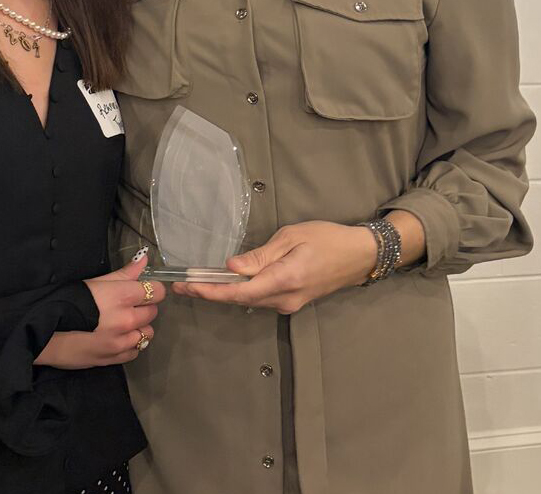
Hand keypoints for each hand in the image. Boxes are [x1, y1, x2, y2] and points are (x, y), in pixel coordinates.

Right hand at [35, 253, 164, 368]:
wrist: (46, 333)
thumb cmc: (68, 301)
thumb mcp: (95, 282)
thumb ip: (124, 273)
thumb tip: (144, 258)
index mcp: (122, 295)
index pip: (157, 291)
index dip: (151, 289)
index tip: (142, 289)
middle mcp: (127, 319)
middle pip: (153, 312)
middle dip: (143, 307)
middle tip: (126, 305)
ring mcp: (123, 342)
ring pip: (148, 333)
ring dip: (139, 327)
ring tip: (122, 324)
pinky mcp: (116, 358)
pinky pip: (136, 351)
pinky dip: (130, 344)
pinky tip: (116, 339)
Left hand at [173, 221, 377, 313]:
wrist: (360, 255)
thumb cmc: (327, 239)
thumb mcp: (291, 238)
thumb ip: (260, 256)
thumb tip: (231, 267)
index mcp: (283, 280)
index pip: (238, 291)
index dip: (210, 291)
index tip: (187, 286)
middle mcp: (284, 299)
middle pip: (239, 299)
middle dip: (209, 292)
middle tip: (180, 284)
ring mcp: (289, 304)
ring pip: (248, 300)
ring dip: (222, 292)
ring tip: (195, 282)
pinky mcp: (292, 301)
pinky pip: (260, 298)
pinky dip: (239, 291)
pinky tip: (225, 283)